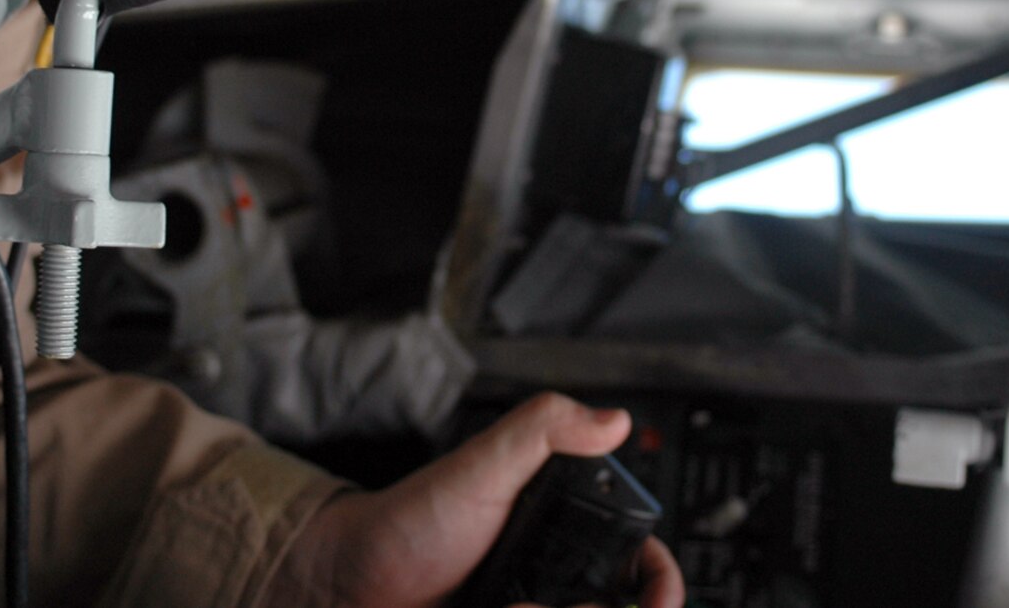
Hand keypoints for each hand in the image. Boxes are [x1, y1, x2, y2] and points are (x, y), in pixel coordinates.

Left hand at [265, 391, 682, 607]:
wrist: (348, 582)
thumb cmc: (410, 521)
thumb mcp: (479, 465)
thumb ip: (543, 430)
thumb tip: (614, 419)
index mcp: (569, 532)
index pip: (643, 565)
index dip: (661, 583)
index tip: (659, 594)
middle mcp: (559, 583)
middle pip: (620, 606)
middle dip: (613, 607)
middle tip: (578, 606)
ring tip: (514, 602)